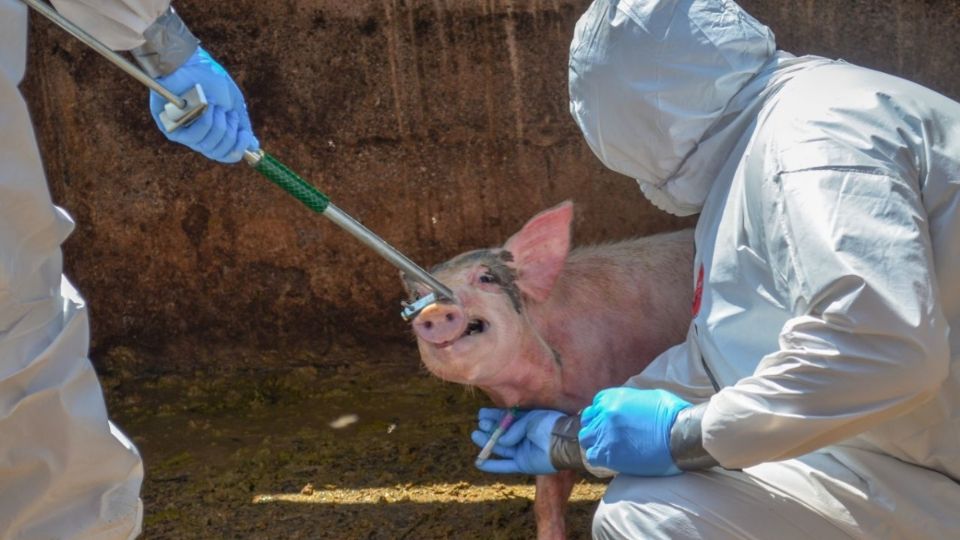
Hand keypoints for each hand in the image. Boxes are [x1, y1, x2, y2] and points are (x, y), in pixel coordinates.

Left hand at [149, 47, 257, 162]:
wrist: (190, 63)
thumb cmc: (211, 80)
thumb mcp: (233, 104)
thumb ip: (243, 126)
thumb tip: (254, 147)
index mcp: (211, 132)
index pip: (224, 154)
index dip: (237, 148)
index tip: (244, 134)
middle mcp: (197, 136)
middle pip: (217, 153)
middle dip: (229, 133)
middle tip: (226, 112)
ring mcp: (183, 133)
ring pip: (207, 146)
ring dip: (217, 124)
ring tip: (213, 105)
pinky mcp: (170, 128)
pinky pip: (194, 137)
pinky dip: (205, 121)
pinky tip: (203, 106)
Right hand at [471, 408, 564, 474]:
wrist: (561, 442)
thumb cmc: (548, 426)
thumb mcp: (529, 420)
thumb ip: (513, 428)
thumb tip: (503, 439)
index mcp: (527, 422)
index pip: (507, 419)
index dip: (494, 417)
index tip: (481, 414)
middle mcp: (524, 436)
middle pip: (502, 434)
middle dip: (489, 429)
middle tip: (479, 424)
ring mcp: (522, 451)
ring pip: (500, 447)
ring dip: (488, 443)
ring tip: (475, 436)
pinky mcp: (522, 464)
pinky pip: (505, 465)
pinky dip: (492, 465)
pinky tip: (479, 463)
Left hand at [579, 387, 689, 475]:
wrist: (680, 436)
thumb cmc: (672, 415)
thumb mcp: (650, 397)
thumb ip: (631, 400)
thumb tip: (629, 407)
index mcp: (614, 397)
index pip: (597, 403)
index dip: (602, 413)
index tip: (609, 421)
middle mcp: (605, 413)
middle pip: (588, 420)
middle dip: (596, 426)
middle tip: (608, 435)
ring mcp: (605, 434)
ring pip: (586, 438)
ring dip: (595, 442)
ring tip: (608, 448)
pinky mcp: (608, 454)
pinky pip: (592, 456)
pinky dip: (598, 458)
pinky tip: (610, 458)